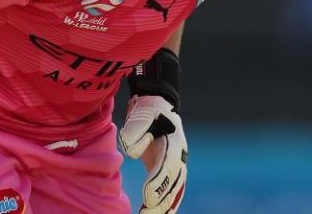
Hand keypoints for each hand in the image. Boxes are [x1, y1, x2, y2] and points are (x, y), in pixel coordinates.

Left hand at [119, 95, 187, 213]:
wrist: (157, 106)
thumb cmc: (147, 110)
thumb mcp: (141, 115)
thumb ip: (135, 131)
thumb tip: (132, 154)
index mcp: (174, 143)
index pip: (168, 167)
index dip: (158, 184)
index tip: (147, 198)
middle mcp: (179, 157)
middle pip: (173, 184)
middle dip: (161, 202)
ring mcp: (176, 166)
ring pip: (174, 192)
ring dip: (163, 207)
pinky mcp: (167, 171)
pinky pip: (169, 192)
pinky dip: (164, 205)